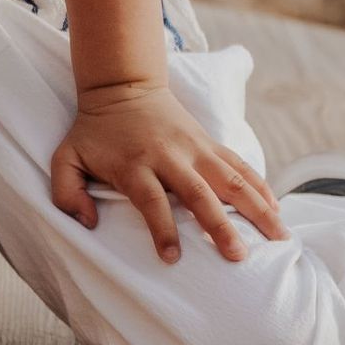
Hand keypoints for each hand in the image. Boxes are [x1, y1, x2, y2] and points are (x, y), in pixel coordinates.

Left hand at [50, 80, 288, 264]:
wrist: (122, 85)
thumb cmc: (94, 131)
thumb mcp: (66, 157)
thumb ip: (66, 192)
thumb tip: (87, 223)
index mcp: (135, 164)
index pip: (151, 200)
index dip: (161, 229)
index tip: (172, 258)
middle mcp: (170, 156)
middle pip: (199, 193)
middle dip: (219, 225)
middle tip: (239, 256)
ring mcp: (195, 147)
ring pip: (231, 179)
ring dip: (256, 208)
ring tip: (279, 238)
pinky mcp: (209, 142)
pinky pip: (240, 166)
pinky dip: (260, 187)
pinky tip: (277, 210)